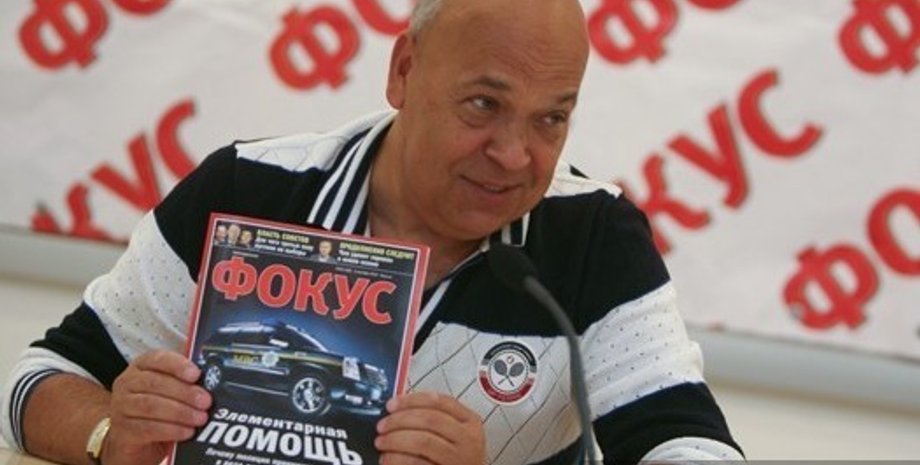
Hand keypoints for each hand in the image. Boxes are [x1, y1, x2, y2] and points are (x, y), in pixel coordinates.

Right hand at [103, 350, 210, 464]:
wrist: (133, 438)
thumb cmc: (157, 407)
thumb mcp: (170, 390)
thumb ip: (186, 382)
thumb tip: (212, 382)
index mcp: (142, 366)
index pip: (157, 359)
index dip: (178, 365)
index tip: (196, 374)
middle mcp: (128, 383)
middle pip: (155, 383)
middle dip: (184, 392)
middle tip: (205, 402)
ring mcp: (121, 406)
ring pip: (151, 406)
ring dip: (180, 412)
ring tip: (200, 418)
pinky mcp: (122, 429)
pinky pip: (147, 428)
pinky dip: (170, 430)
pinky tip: (186, 432)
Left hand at [376, 392, 484, 464]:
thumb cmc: (456, 459)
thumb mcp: (455, 436)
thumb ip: (434, 421)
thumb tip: (398, 411)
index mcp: (470, 422)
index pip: (439, 401)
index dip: (411, 400)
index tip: (392, 404)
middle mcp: (468, 439)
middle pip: (430, 419)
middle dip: (399, 420)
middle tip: (382, 426)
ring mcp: (459, 459)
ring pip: (422, 441)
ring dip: (395, 440)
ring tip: (381, 442)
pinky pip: (417, 463)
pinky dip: (397, 459)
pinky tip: (387, 458)